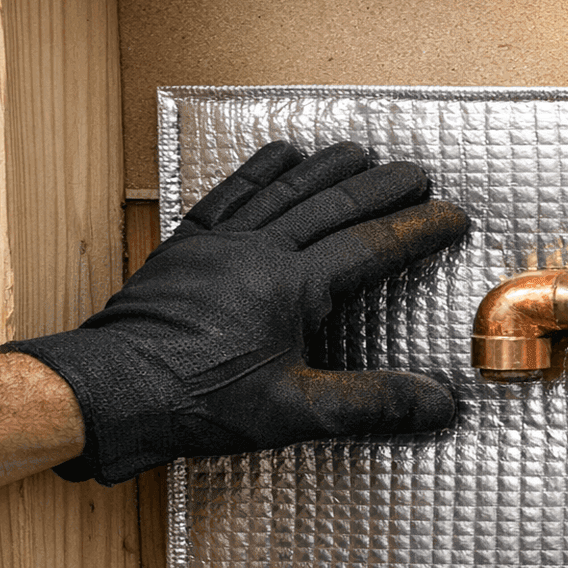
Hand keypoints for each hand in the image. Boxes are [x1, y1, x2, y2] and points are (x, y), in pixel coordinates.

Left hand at [6, 140, 469, 484]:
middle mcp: (261, 248)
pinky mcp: (189, 244)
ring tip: (363, 154)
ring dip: (331, 166)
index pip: (372, 245)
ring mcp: (222, 239)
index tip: (452, 218)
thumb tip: (437, 404)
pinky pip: (233, 189)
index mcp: (293, 285)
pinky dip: (264, 168)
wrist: (115, 390)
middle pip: (336, 201)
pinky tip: (282, 154)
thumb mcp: (296, 413)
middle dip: (385, 186)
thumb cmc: (200, 403)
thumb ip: (371, 404)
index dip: (418, 229)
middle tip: (420, 178)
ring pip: (288, 186)